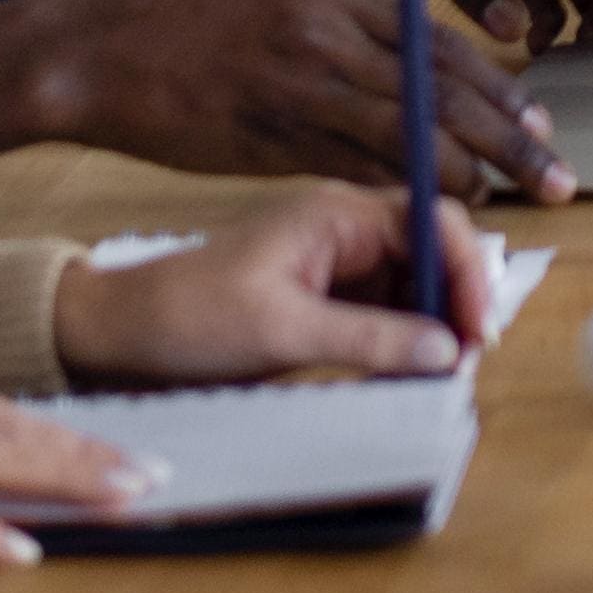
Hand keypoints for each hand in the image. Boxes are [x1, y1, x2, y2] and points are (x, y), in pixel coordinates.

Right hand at [30, 0, 571, 199]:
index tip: (537, 120)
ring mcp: (298, 82)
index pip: (441, 41)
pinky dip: (399, 186)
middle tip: (554, 168)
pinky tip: (430, 205)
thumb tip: (415, 77)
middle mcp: (327, 29)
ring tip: (509, 196)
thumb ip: (348, 29)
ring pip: (408, 130)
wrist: (98, 49)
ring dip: (467, 167)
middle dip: (508, 132)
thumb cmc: (189, 27)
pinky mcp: (267, 134)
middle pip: (443, 85)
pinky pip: (351, 164)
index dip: (498, 87)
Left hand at [51, 180, 489, 384]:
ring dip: (432, 330)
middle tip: (465, 364)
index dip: (466, 271)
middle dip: (455, 304)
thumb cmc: (189, 317)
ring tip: (439, 379)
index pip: (432, 222)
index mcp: (337, 213)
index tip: (476, 330)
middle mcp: (345, 230)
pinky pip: (384, 317)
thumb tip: (447, 352)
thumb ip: (370, 339)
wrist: (116, 338)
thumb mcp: (282, 331)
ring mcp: (336, 266)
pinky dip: (401, 346)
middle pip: (432, 253)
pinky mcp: (325, 302)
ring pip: (413, 289)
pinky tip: (406, 378)